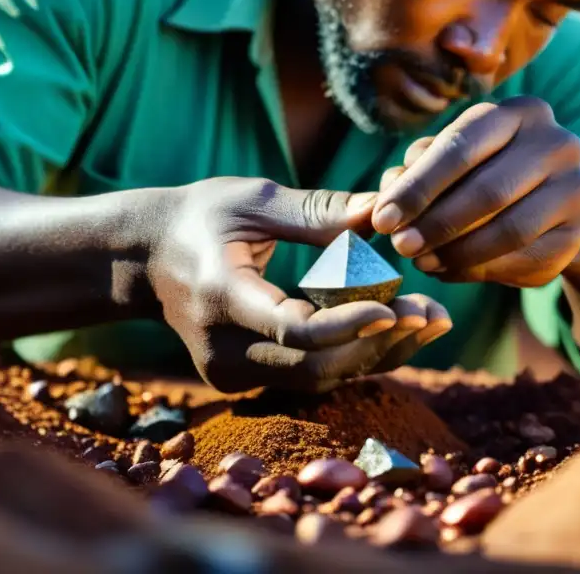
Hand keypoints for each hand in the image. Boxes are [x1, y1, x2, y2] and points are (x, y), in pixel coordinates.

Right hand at [146, 177, 451, 392]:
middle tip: (435, 313)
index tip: (398, 306)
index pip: (292, 328)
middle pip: (315, 365)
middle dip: (380, 343)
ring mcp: (229, 371)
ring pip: (318, 379)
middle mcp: (222, 347)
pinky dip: (352, 356)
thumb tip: (381, 210)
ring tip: (430, 321)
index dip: (349, 324)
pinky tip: (394, 330)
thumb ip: (316, 211)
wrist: (144, 260)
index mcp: (221, 296)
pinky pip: (308, 376)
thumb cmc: (199, 218)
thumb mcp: (252, 201)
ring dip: (377, 354)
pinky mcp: (242, 378)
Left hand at [371, 97, 579, 287]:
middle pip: (487, 189)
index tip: (383, 219)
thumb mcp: (449, 166)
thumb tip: (385, 200)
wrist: (549, 208)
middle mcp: (555, 142)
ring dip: (457, 252)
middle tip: (400, 247)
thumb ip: (416, 175)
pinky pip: (525, 258)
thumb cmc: (483, 176)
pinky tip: (450, 271)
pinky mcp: (578, 232)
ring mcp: (575, 186)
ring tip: (423, 262)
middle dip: (436, 223)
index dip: (418, 186)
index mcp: (517, 113)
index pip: (460, 146)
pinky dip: (481, 269)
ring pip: (509, 229)